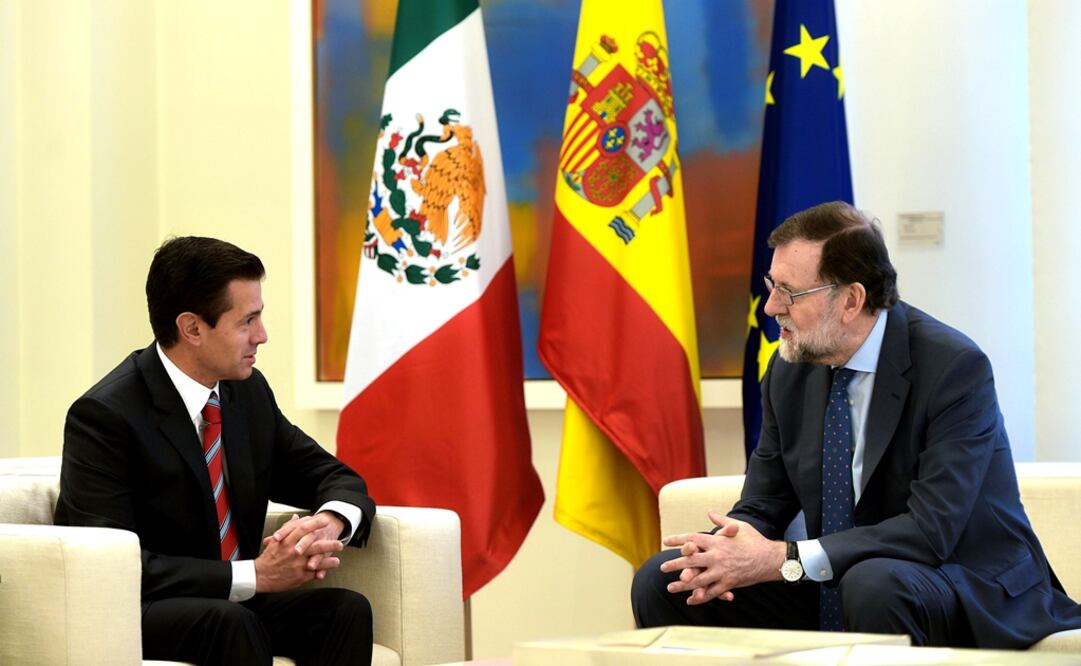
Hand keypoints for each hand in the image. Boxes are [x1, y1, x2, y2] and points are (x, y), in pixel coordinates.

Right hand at [255, 514, 344, 591]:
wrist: (259, 576)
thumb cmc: (269, 558)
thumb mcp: (276, 540)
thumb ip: (288, 528)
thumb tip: (297, 517)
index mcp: (287, 542)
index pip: (303, 529)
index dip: (315, 524)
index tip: (325, 520)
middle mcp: (293, 552)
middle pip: (314, 544)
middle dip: (329, 543)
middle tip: (339, 541)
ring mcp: (297, 565)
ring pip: (316, 560)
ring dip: (329, 558)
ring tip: (338, 558)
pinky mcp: (298, 576)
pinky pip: (314, 572)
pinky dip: (323, 570)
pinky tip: (330, 567)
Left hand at [659, 512, 785, 604]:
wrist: (770, 558)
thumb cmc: (754, 540)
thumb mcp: (739, 526)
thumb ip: (722, 521)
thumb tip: (710, 513)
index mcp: (717, 541)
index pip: (692, 539)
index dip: (678, 540)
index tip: (665, 541)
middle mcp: (717, 557)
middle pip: (691, 561)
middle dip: (675, 564)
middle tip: (662, 567)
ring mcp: (722, 571)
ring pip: (698, 580)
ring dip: (683, 584)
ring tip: (670, 587)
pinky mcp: (729, 583)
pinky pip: (711, 592)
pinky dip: (700, 597)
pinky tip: (690, 600)